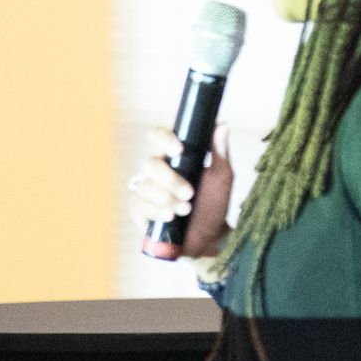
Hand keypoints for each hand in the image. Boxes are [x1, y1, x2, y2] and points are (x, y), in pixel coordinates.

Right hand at [126, 123, 234, 258]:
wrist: (208, 237)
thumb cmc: (214, 203)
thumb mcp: (222, 177)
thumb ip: (220, 152)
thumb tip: (223, 124)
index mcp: (174, 156)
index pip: (158, 136)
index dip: (164, 138)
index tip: (180, 149)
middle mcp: (157, 169)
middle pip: (150, 163)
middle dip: (170, 180)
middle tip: (189, 194)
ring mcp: (145, 189)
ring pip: (144, 185)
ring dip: (165, 199)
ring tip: (184, 210)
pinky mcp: (138, 208)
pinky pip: (138, 204)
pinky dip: (155, 211)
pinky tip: (169, 217)